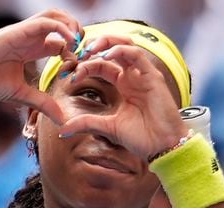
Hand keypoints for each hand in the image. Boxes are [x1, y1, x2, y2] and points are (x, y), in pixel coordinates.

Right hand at [0, 10, 81, 124]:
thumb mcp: (21, 95)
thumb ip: (43, 103)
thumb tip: (62, 120)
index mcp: (29, 49)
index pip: (59, 42)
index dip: (73, 52)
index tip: (76, 69)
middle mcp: (29, 37)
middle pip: (61, 22)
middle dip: (77, 34)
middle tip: (84, 53)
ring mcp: (24, 31)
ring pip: (56, 16)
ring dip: (72, 27)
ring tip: (78, 45)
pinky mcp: (19, 30)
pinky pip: (47, 22)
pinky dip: (62, 29)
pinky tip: (70, 44)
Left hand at [56, 35, 187, 159]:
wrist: (161, 147)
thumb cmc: (140, 138)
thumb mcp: (106, 127)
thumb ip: (85, 124)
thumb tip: (62, 129)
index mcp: (123, 84)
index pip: (101, 65)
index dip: (85, 66)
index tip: (70, 75)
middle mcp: (132, 76)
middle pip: (112, 49)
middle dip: (94, 47)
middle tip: (77, 54)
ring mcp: (143, 74)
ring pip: (125, 45)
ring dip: (106, 44)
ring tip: (89, 51)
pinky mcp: (152, 77)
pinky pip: (136, 55)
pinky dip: (120, 51)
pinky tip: (105, 57)